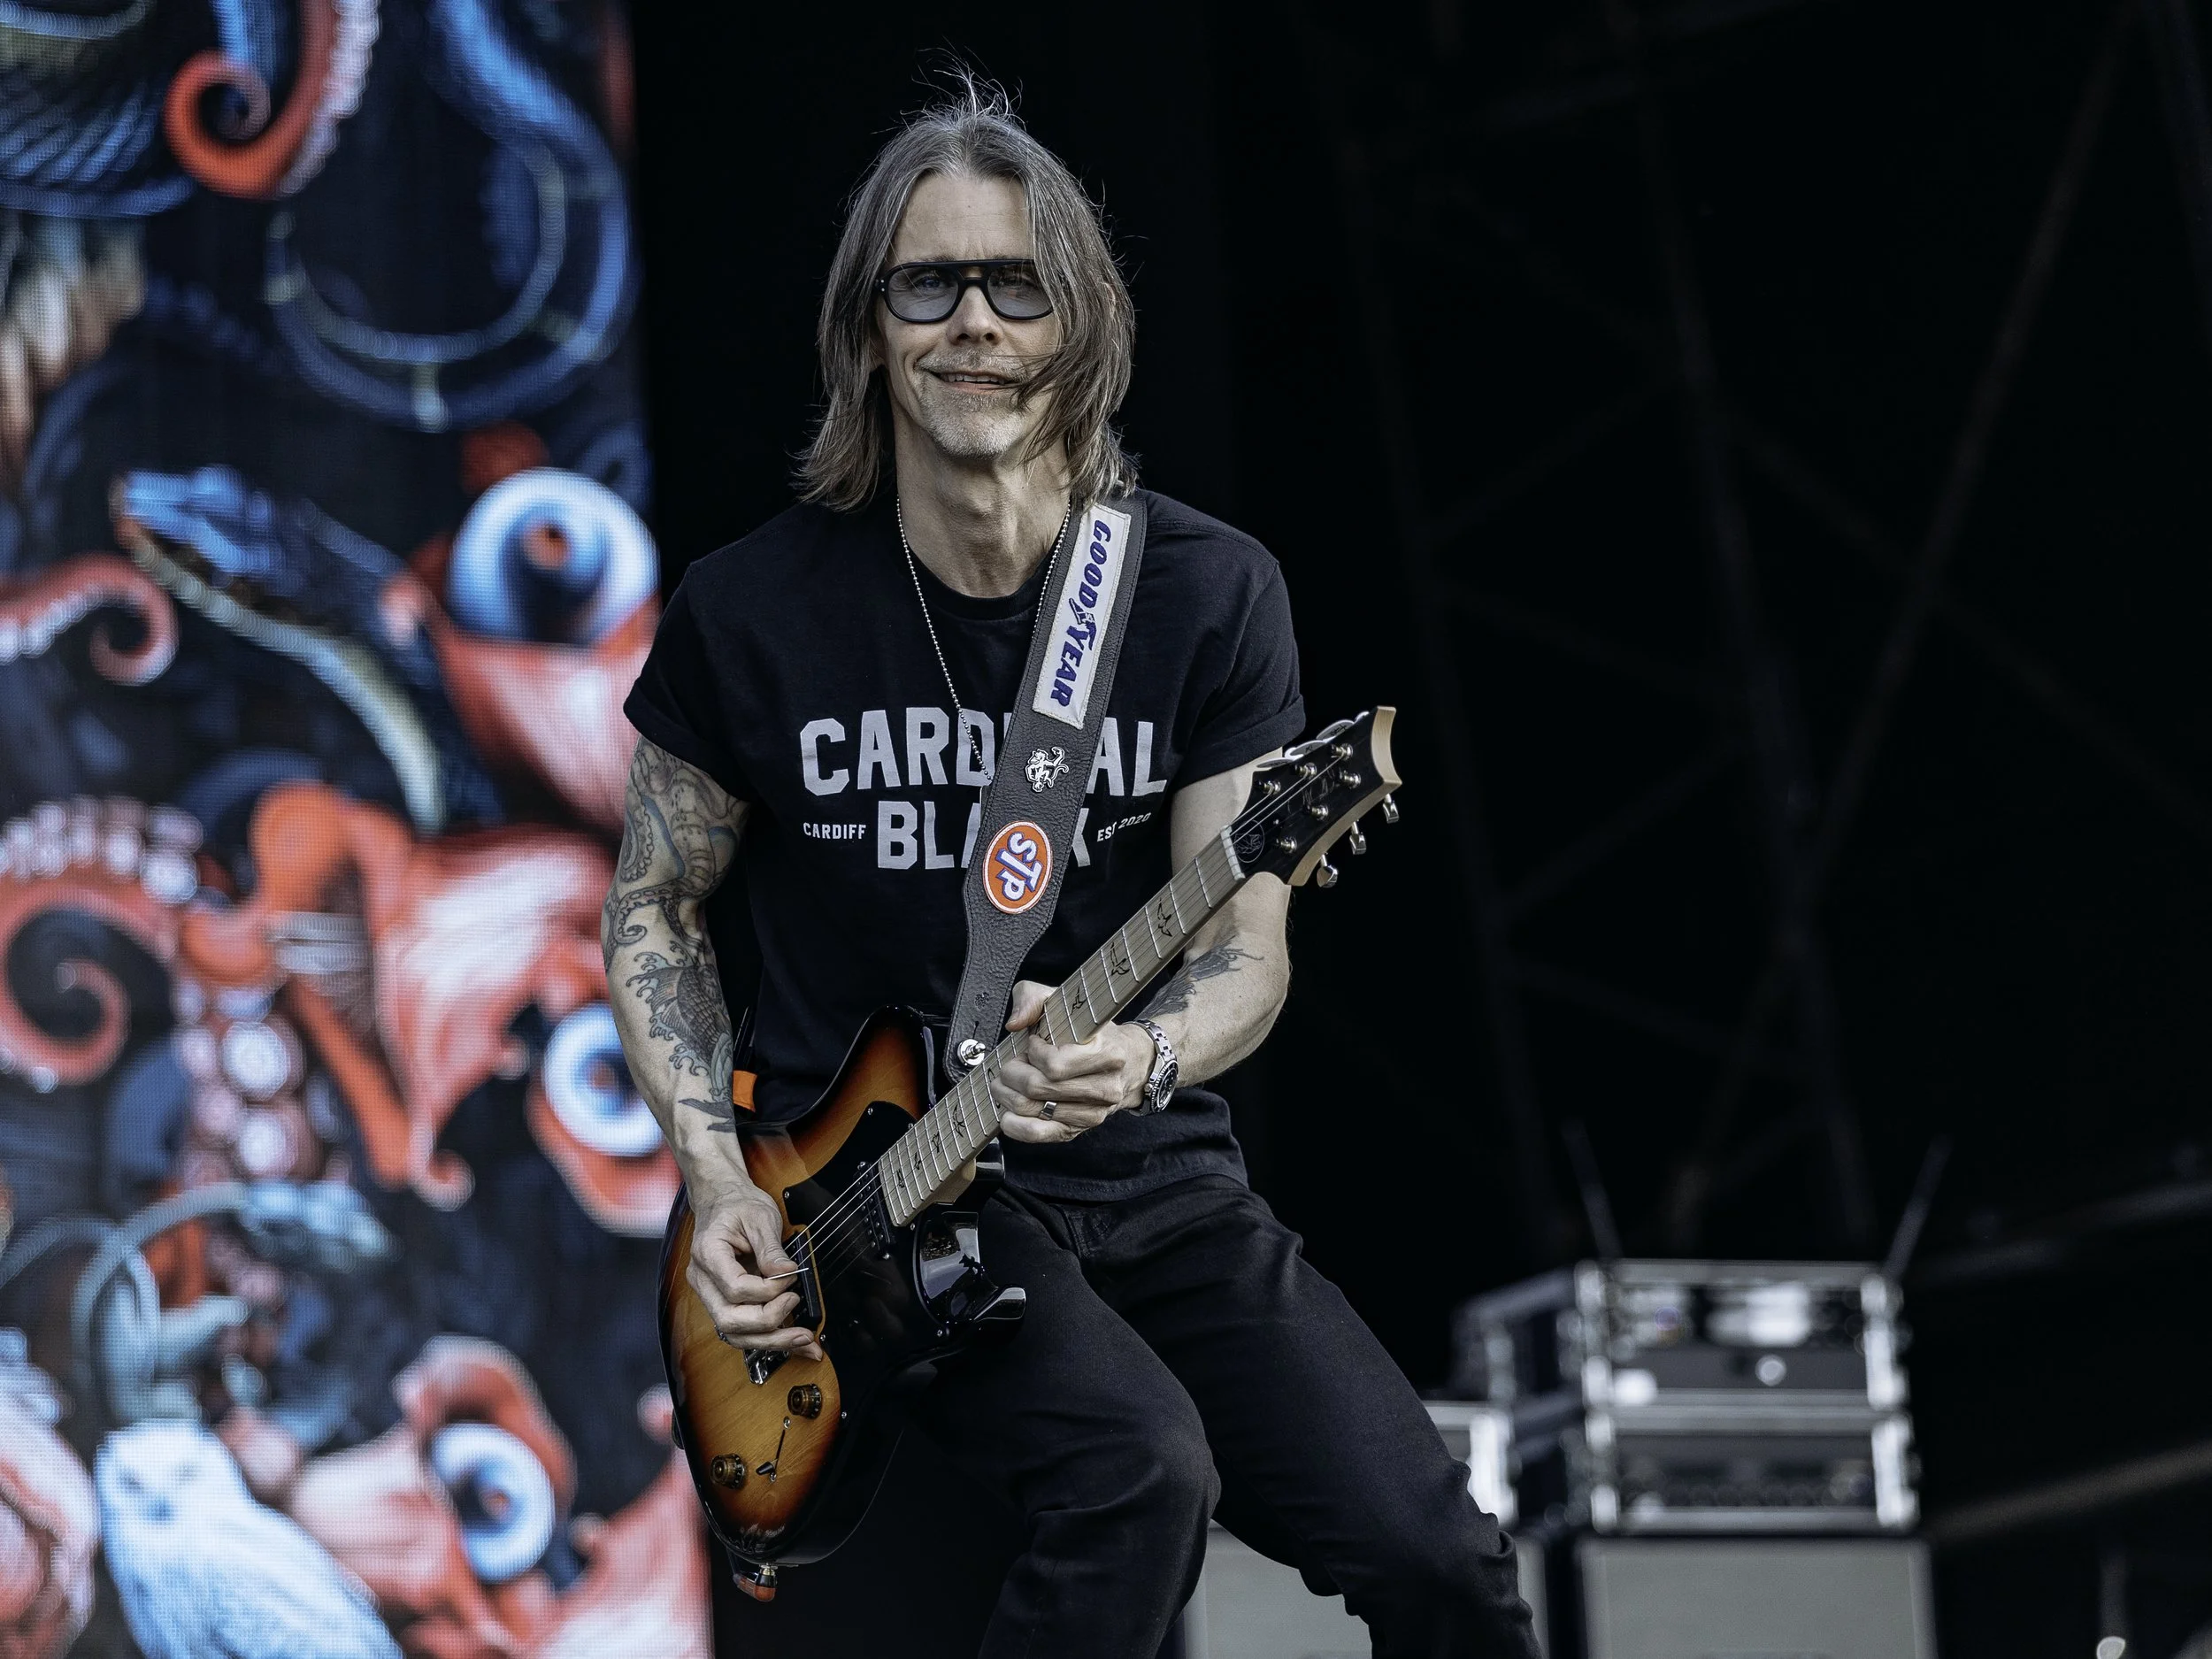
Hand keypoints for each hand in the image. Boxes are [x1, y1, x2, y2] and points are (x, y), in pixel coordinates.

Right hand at [686, 1179, 823, 1359]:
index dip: (767, 1290)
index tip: (790, 1277)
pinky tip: (795, 1341)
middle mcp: (703, 1280)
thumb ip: (771, 1249)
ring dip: (771, 1341)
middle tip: (797, 1306)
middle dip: (769, 1323)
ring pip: (734, 1333)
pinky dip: (770, 1338)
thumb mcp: (759, 1217)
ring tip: (804, 1339)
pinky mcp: (725, 1302)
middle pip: (729, 1321)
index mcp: (708, 1254)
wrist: (723, 1201)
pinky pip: (743, 1328)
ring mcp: (711, 1295)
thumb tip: (786, 1273)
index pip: (735, 1289)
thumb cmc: (737, 1206)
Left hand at [991, 979, 1156, 1144]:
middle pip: (1037, 1088)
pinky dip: (1015, 1124)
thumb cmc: (1093, 1032)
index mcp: (1106, 1054)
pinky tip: (1008, 1111)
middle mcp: (1104, 1088)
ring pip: (1032, 1110)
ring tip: (1007, 1083)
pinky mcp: (1078, 1130)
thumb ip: (1034, 998)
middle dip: (1012, 1074)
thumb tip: (1015, 1024)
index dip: (1033, 1053)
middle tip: (1010, 1064)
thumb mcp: (1067, 1002)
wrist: (1130, 1062)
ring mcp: (1092, 1113)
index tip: (1034, 1043)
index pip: (1055, 1065)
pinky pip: (1038, 1134)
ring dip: (1008, 1095)